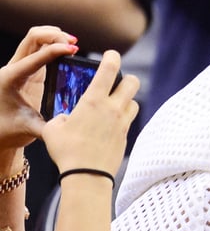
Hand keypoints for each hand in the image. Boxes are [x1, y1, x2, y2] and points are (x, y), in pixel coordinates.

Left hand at [0, 27, 77, 151]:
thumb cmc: (9, 131)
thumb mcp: (28, 128)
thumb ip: (47, 127)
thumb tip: (67, 124)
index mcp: (10, 79)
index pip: (35, 57)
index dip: (55, 50)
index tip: (74, 50)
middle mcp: (13, 68)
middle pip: (32, 37)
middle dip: (53, 35)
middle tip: (73, 44)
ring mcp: (20, 67)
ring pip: (35, 38)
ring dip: (53, 35)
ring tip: (72, 43)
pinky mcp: (28, 70)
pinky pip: (39, 47)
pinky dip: (52, 42)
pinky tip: (66, 48)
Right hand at [40, 51, 139, 178]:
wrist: (87, 176)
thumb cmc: (67, 151)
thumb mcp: (53, 129)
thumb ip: (61, 118)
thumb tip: (68, 118)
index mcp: (94, 100)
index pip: (110, 69)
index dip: (112, 57)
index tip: (110, 54)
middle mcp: (113, 108)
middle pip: (133, 82)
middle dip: (127, 78)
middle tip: (117, 82)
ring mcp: (123, 123)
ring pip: (135, 102)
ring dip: (128, 100)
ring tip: (114, 105)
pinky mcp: (126, 136)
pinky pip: (130, 121)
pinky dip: (124, 118)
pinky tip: (111, 125)